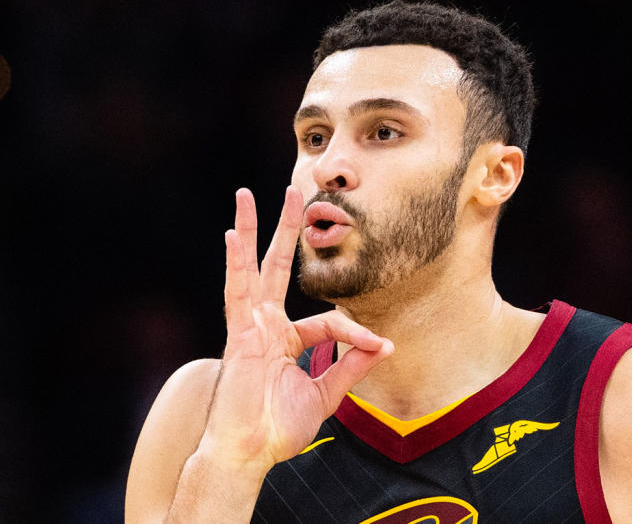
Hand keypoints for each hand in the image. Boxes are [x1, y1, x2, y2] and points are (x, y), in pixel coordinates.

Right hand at [198, 186, 392, 473]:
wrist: (249, 453)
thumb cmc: (278, 430)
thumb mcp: (326, 395)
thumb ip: (351, 368)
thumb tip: (385, 345)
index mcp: (286, 340)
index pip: (327, 320)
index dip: (356, 331)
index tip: (379, 345)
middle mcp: (266, 326)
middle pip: (276, 267)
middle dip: (286, 230)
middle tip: (294, 192)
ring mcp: (250, 326)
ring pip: (252, 268)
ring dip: (252, 230)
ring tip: (249, 194)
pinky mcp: (238, 334)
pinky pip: (236, 292)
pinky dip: (235, 263)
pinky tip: (232, 234)